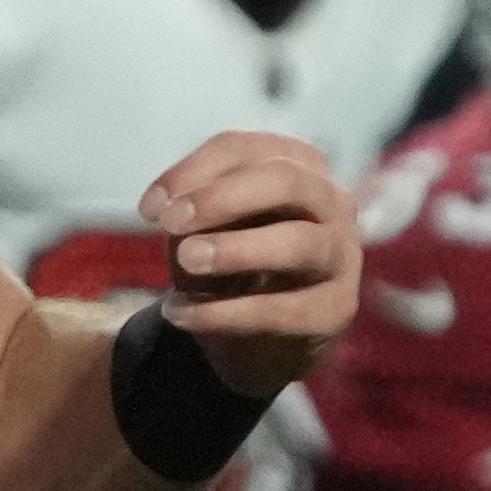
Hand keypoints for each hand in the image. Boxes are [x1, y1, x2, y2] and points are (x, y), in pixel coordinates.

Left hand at [138, 130, 354, 394]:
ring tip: (187, 260)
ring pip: (298, 242)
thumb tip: (169, 209)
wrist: (258, 341)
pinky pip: (283, 309)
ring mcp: (342, 255)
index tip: (148, 209)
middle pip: (284, 181)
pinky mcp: (336, 309)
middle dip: (222, 199)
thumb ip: (190, 214)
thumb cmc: (231, 267)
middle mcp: (330, 201)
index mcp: (296, 165)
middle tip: (172, 223)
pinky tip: (181, 315)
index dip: (192, 172)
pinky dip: (226, 313)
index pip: (242, 149)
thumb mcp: (204, 231)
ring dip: (236, 249)